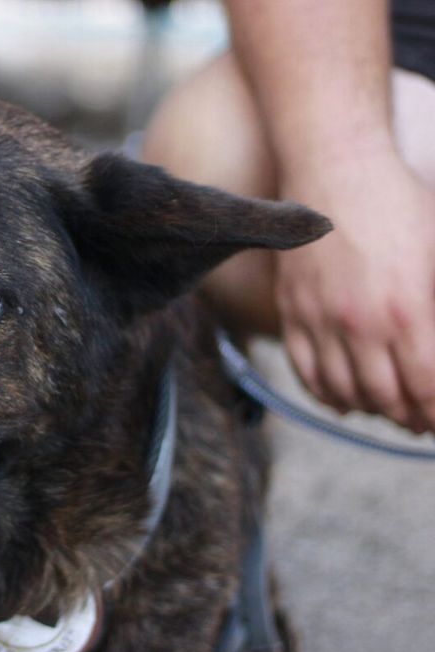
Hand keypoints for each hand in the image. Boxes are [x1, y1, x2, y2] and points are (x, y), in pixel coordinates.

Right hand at [276, 148, 434, 432]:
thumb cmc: (398, 202)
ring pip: (342, 391)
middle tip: (419, 420)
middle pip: (385, 398)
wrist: (337, 168)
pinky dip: (325, 394)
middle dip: (408, 417)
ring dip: (368, 409)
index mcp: (406, 311)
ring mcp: (319, 320)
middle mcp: (359, 324)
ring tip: (385, 409)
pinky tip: (342, 398)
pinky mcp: (292, 311)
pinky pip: (304, 370)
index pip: (425, 386)